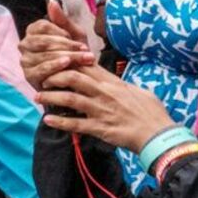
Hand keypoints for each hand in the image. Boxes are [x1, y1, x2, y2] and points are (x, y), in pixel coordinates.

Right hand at [19, 4, 96, 91]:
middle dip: (66, 45)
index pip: (42, 26)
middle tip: (84, 49)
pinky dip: (55, 66)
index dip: (59, 31)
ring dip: (67, 56)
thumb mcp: (74, 34)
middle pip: (43, 41)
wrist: (79, 75)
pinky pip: (41, 69)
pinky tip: (67, 64)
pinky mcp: (29, 76)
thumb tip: (52, 3)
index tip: (73, 36)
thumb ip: (63, 20)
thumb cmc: (74, 52)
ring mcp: (25, 61)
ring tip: (84, 58)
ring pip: (44, 55)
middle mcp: (25, 45)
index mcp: (34, 32)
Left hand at [36, 66, 178, 151]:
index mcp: (114, 84)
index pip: (87, 66)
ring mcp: (101, 110)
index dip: (69, 62)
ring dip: (51, 97)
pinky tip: (48, 120)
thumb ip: (123, 86)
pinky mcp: (100, 128)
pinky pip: (75, 124)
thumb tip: (116, 82)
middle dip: (54, 77)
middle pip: (73, 77)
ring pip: (70, 99)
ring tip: (38, 98)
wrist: (158, 135)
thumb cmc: (152, 113)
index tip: (57, 63)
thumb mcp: (140, 92)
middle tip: (43, 80)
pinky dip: (59, 122)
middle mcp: (105, 94)